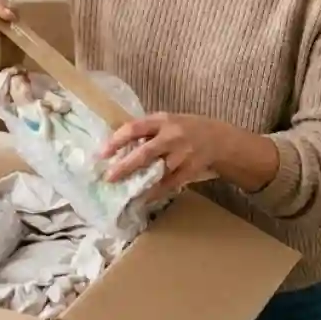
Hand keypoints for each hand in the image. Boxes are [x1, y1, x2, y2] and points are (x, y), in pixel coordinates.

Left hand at [101, 113, 231, 199]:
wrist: (218, 138)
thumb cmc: (185, 128)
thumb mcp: (167, 121)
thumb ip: (146, 130)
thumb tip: (117, 144)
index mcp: (162, 120)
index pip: (134, 128)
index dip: (117, 141)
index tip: (102, 154)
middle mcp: (172, 136)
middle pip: (145, 153)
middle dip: (125, 167)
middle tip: (108, 177)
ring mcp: (183, 154)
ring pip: (157, 172)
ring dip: (139, 182)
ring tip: (123, 191)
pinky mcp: (190, 169)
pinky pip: (169, 184)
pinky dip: (155, 192)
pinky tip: (143, 198)